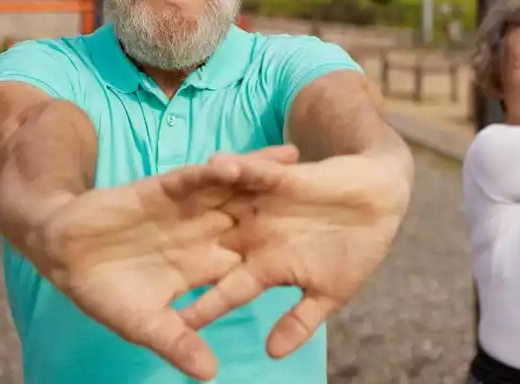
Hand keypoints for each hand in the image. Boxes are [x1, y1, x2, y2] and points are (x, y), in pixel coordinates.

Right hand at [19, 145, 299, 380]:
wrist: (64, 250)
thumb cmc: (102, 291)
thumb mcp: (145, 325)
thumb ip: (179, 343)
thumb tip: (211, 374)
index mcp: (203, 266)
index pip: (252, 260)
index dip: (285, 255)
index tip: (322, 251)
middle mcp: (202, 233)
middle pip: (253, 217)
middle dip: (286, 206)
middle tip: (328, 193)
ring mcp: (186, 209)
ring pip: (232, 190)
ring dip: (262, 176)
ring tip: (300, 162)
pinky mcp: (165, 189)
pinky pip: (198, 177)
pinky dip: (219, 169)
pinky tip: (243, 162)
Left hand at [179, 153, 411, 358]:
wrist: (382, 202)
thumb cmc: (358, 249)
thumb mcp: (329, 292)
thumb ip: (299, 321)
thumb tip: (272, 355)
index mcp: (265, 266)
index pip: (225, 291)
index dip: (201, 307)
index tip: (173, 327)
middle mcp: (255, 235)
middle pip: (208, 247)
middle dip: (176, 254)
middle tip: (137, 263)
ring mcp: (264, 206)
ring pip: (219, 205)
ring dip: (195, 204)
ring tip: (157, 203)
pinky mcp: (279, 178)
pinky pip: (251, 171)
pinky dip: (235, 167)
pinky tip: (214, 164)